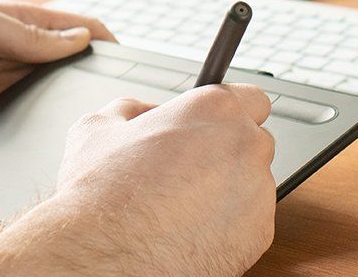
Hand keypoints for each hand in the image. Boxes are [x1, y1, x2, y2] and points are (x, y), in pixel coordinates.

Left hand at [0, 0, 111, 135]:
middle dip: (73, 81)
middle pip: (63, 69)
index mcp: (16, 23)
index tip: (127, 60)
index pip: (73, 28)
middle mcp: (13, 54)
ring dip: (33, 104)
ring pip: (40, 100)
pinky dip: (4, 121)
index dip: (102, 40)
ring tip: (8, 98)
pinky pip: (13, 123)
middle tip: (82, 94)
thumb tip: (78, 39)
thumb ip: (25, 34)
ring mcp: (0, 85)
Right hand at [42, 85, 278, 275]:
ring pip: (252, 183)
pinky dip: (227, 224)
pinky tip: (190, 229)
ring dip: (227, 189)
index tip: (212, 126)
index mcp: (214, 111)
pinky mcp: (259, 235)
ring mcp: (257, 193)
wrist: (107, 259)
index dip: (229, 113)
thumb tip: (142, 113)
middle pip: (253, 141)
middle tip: (187, 168)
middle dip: (227, 152)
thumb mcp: (97, 128)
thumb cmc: (102, 196)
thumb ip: (131, 109)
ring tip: (182, 205)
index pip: (252, 98)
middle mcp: (245, 146)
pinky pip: (249, 221)